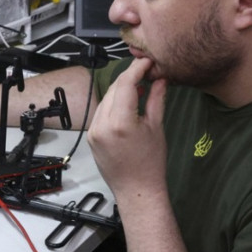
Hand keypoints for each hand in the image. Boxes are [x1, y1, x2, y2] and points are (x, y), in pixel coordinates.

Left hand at [87, 58, 167, 199]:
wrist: (137, 190)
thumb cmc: (150, 163)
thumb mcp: (156, 128)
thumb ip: (156, 99)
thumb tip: (159, 78)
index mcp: (120, 122)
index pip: (125, 84)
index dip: (136, 69)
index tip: (147, 62)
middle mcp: (102, 125)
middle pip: (113, 90)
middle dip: (129, 78)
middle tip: (146, 72)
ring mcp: (93, 131)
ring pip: (105, 99)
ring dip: (120, 90)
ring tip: (139, 88)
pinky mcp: (91, 136)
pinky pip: (101, 112)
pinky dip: (113, 104)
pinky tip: (126, 104)